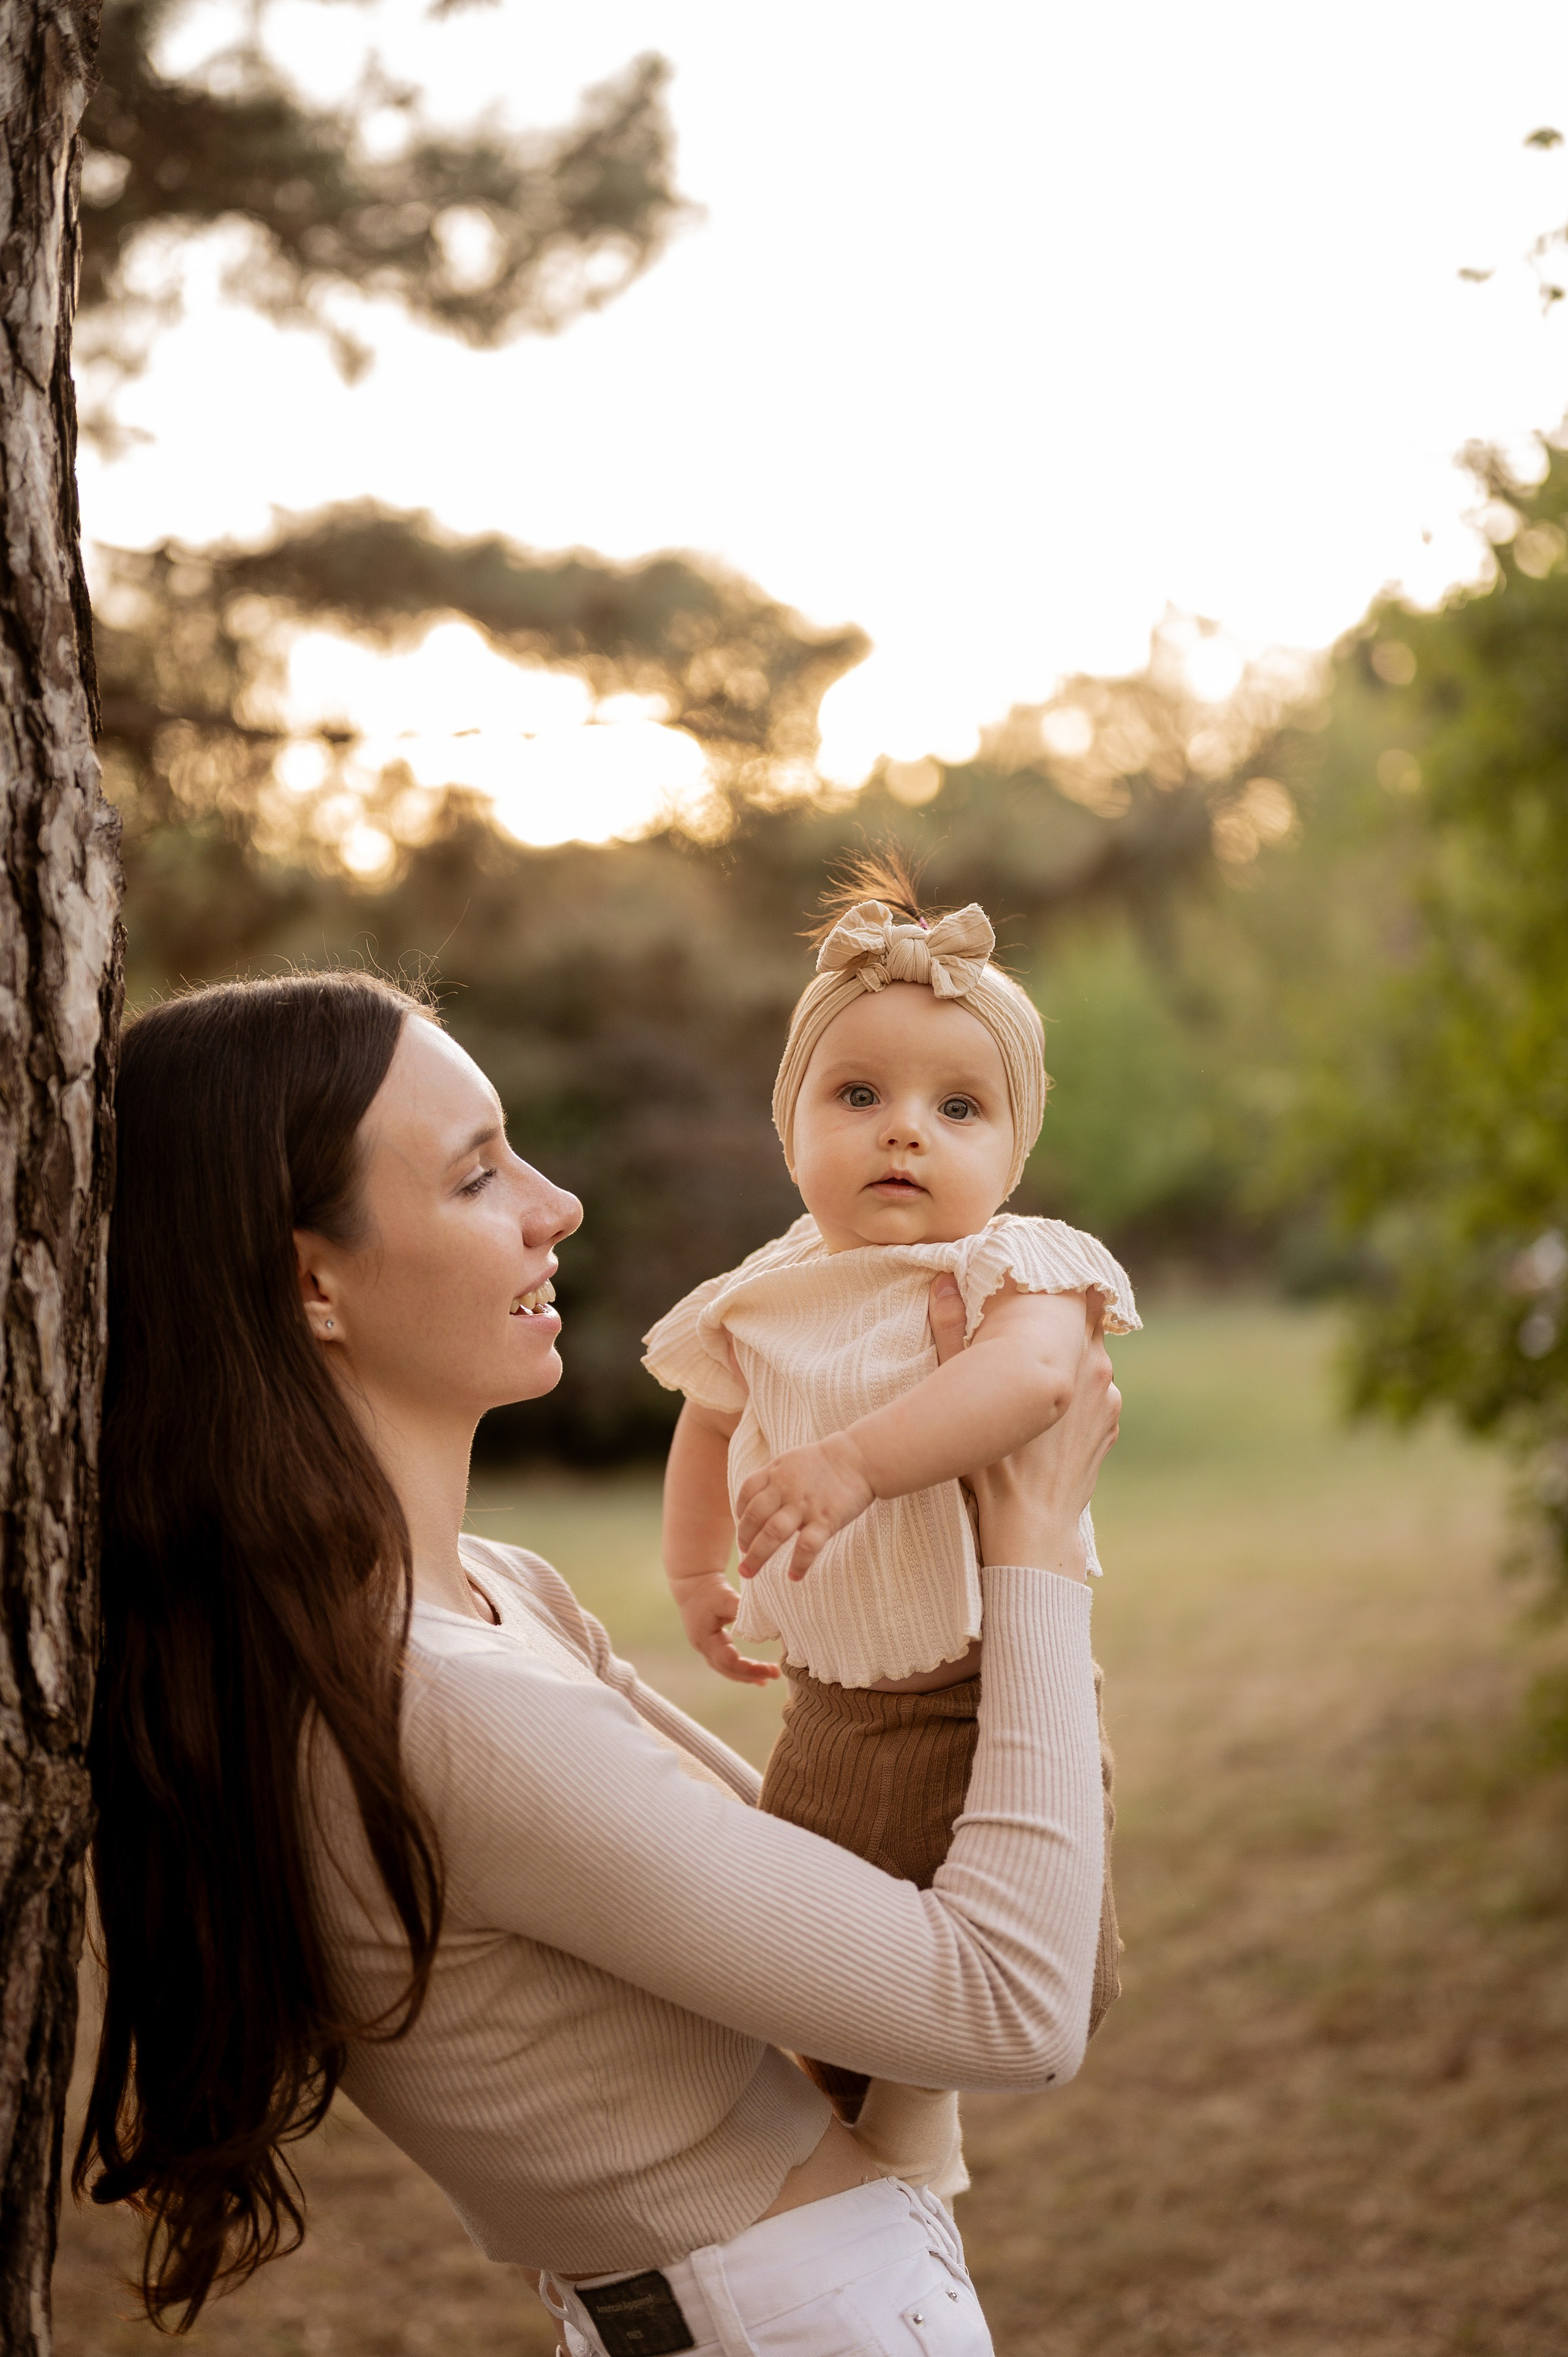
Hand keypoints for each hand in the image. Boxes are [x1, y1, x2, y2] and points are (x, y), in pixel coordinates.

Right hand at [670, 1571, 780, 1684]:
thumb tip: (766, 1623)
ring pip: (726, 1669)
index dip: (751, 1669)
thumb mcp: (725, 1597)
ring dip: (745, 1675)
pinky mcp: (712, 1644)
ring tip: (765, 1680)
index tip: (772, 1669)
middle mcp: (703, 1648)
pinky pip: (726, 1662)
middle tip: (776, 1674)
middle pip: (728, 1669)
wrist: (692, 1582)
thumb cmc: (709, 1589)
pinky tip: (754, 1671)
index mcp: (705, 1639)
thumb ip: (741, 1610)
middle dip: (751, 1674)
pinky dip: (740, 1668)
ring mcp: (706, 1647)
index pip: (730, 1662)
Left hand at [735, 1434, 876, 1580]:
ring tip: (749, 1572)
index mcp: (775, 1472)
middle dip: (744, 1541)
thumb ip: (773, 1478)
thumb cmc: (824, 1462)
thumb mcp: (791, 1461)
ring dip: (757, 1556)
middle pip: (754, 1517)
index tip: (743, 1530)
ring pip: (773, 1533)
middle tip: (743, 1559)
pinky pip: (807, 1546)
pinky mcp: (826, 1518)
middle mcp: (785, 1488)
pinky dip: (799, 1564)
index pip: (747, 1493)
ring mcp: (804, 1504)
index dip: (740, 1514)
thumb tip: (758, 1502)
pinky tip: (794, 1576)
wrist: (859, 1457)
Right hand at [927, 1275, 1119, 1577]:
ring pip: (1089, 1364)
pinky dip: (1075, 1398)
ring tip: (1032, 1376)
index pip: (1079, 1295)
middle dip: (1058, 1327)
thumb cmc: (990, 1458)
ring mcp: (1109, 1400)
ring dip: (1067, 1364)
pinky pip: (1095, 1398)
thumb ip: (951, 1330)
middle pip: (1082, 1328)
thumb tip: (940, 1281)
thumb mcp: (960, 1388)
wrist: (1031, 1522)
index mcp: (1070, 1349)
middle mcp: (1099, 1368)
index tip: (1038, 1287)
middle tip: (1025, 1331)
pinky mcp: (1109, 1427)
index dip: (1060, 1287)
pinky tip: (1046, 1413)